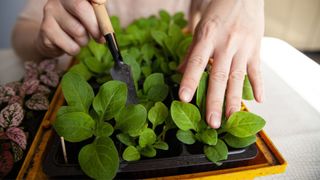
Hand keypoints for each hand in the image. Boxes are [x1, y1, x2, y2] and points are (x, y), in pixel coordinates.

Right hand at [36, 0, 105, 57]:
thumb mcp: (89, 16)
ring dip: (84, 41)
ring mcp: (49, 14)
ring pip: (78, 32)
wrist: (52, 38)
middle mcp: (57, 0)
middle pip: (80, 8)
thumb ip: (99, 16)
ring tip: (80, 38)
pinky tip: (69, 43)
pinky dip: (75, 50)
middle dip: (95, 26)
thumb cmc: (77, 24)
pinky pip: (71, 46)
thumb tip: (108, 28)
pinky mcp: (46, 32)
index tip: (102, 3)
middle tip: (101, 38)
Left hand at [179, 0, 263, 127]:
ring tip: (231, 118)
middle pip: (219, 76)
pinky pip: (257, 70)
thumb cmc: (218, 7)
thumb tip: (179, 71)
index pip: (197, 62)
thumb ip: (191, 49)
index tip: (184, 98)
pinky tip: (259, 101)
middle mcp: (226, 44)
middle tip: (212, 123)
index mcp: (208, 36)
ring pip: (238, 78)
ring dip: (234, 100)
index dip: (190, 80)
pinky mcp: (256, 48)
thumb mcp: (199, 24)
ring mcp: (243, 47)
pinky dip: (259, 85)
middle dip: (215, 101)